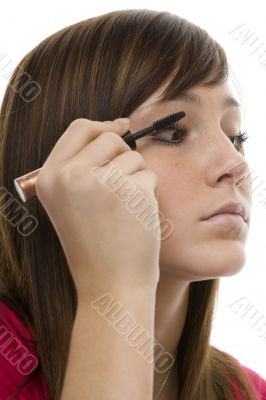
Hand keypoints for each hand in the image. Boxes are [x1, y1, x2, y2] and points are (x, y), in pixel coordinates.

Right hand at [35, 118, 160, 294]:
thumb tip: (118, 125)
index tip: (121, 128)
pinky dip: (147, 194)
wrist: (110, 284)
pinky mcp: (132, 191)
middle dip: (121, 156)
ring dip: (134, 178)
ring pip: (132, 156)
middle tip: (118, 188)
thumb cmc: (93, 244)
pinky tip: (135, 218)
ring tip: (123, 210)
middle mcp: (71, 176)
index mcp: (49, 178)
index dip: (102, 126)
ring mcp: (102, 182)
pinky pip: (148, 175)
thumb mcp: (69, 202)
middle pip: (109, 137)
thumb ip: (81, 164)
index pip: (79, 128)